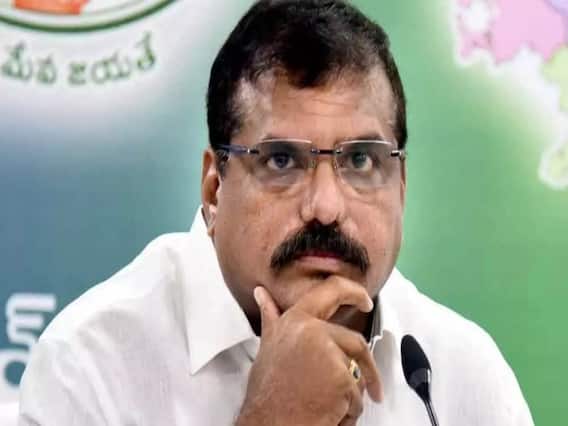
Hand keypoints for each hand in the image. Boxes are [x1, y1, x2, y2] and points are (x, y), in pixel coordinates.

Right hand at [236, 277, 382, 425]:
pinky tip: (328, 414)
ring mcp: (329, 352)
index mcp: (295, 319)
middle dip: (366, 366)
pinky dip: (348, 409)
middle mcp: (312, 331)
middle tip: (373, 384)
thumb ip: (271, 317)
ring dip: (349, 392)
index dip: (353, 292)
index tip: (365, 300)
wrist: (270, 425)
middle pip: (354, 341)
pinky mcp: (341, 377)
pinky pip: (357, 394)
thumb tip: (262, 293)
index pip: (331, 290)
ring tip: (326, 404)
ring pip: (356, 371)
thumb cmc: (267, 392)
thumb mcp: (268, 346)